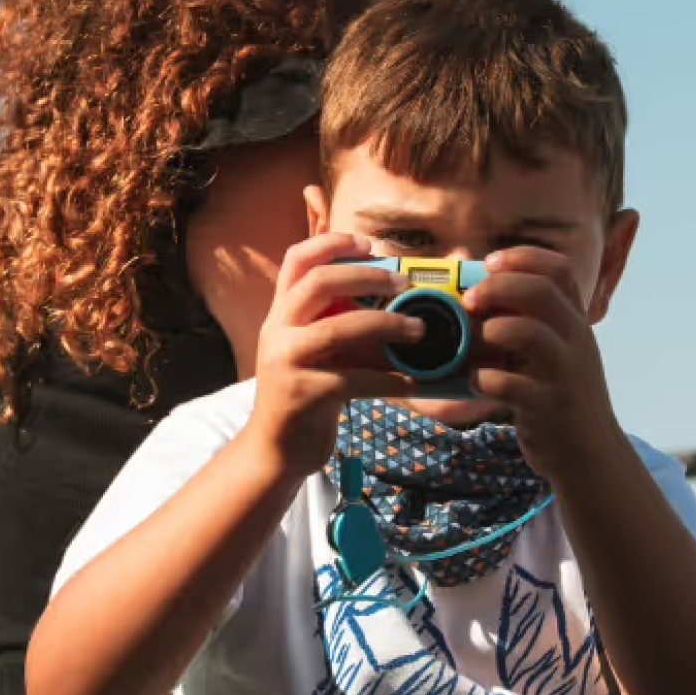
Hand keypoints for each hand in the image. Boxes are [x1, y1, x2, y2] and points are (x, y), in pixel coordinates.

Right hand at [247, 232, 421, 479]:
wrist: (275, 450)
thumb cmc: (305, 395)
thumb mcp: (313, 350)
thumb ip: (336, 321)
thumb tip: (391, 298)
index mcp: (280, 314)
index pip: (296, 260)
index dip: (332, 243)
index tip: (369, 244)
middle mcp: (276, 330)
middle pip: (318, 282)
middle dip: (367, 276)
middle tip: (404, 283)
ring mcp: (286, 362)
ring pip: (339, 329)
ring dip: (386, 324)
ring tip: (420, 329)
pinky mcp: (304, 395)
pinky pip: (355, 379)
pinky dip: (391, 378)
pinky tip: (416, 381)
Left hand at [463, 247, 620, 481]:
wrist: (591, 457)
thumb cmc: (561, 398)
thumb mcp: (557, 353)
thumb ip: (531, 324)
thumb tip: (481, 295)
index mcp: (575, 324)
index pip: (559, 270)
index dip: (522, 257)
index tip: (490, 262)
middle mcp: (575, 342)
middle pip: (541, 290)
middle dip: (498, 286)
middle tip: (470, 300)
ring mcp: (563, 375)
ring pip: (531, 333)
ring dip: (494, 329)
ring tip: (478, 340)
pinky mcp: (547, 407)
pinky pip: (511, 385)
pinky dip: (484, 379)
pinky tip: (476, 382)